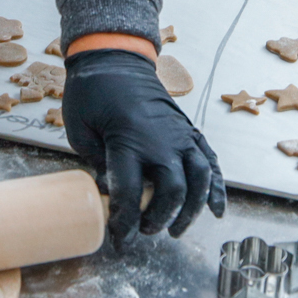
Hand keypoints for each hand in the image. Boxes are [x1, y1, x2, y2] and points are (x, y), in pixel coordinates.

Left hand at [61, 47, 226, 242]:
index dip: (124, 223)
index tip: (119, 240)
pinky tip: (216, 209)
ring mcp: (180, 135)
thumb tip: (111, 192)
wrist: (114, 57)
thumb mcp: (80, 131)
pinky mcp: (189, 130)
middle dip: (159, 219)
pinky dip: (217, 188)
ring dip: (191, 210)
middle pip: (172, 192)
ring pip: (198, 181)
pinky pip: (210, 162)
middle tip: (144, 231)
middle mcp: (161, 140)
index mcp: (128, 141)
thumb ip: (97, 165)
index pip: (130, 193)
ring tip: (175, 228)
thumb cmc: (91, 92)